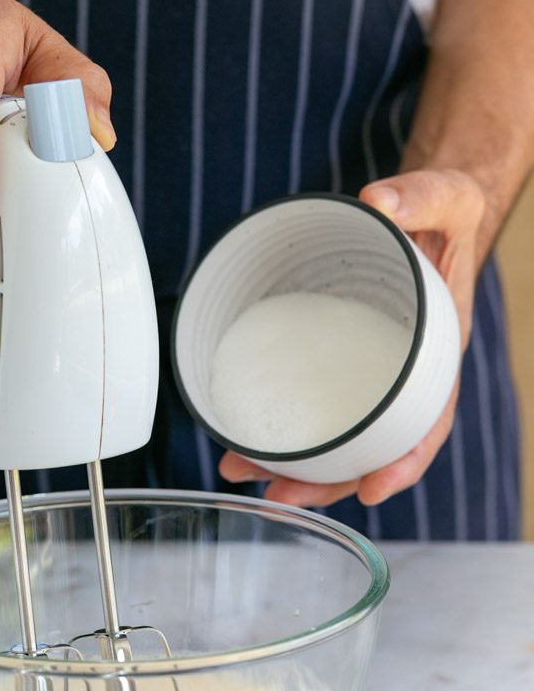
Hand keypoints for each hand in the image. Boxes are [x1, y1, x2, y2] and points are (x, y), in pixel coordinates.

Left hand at [219, 169, 484, 506]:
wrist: (422, 218)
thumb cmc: (443, 219)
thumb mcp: (449, 199)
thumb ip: (425, 197)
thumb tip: (378, 201)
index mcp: (436, 358)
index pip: (427, 424)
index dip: (404, 462)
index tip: (374, 489)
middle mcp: (399, 379)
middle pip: (367, 448)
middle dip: (326, 482)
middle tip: (278, 494)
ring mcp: (362, 375)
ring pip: (330, 437)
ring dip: (288, 465)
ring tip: (240, 471)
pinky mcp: (330, 362)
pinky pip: (307, 404)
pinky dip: (278, 426)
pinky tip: (240, 434)